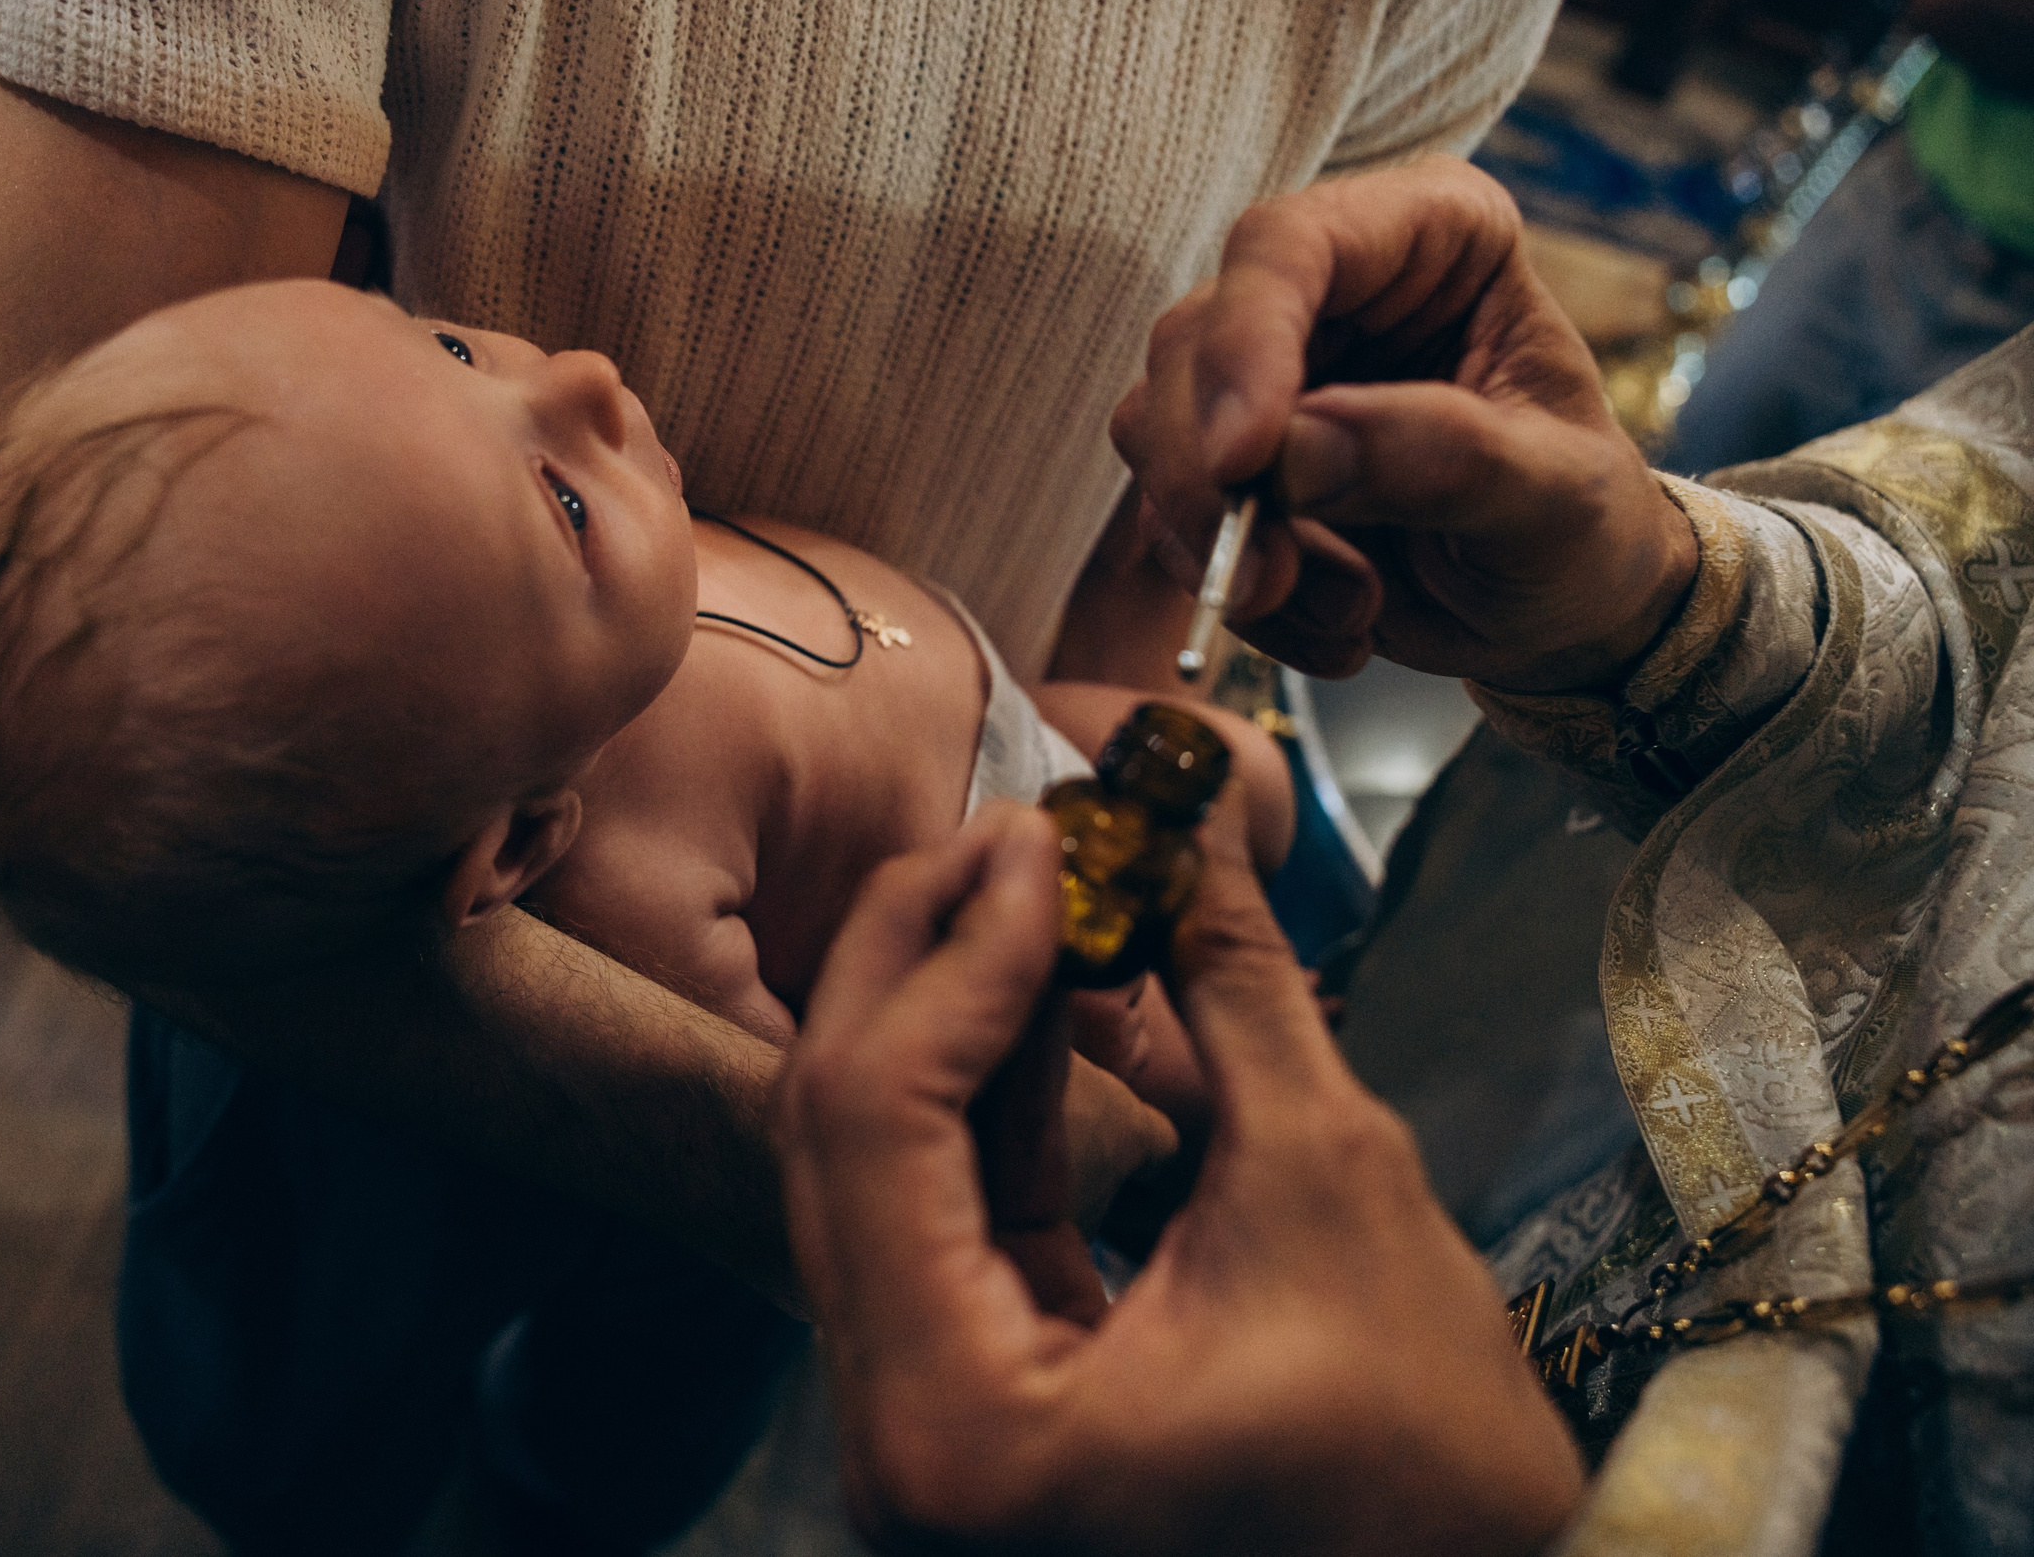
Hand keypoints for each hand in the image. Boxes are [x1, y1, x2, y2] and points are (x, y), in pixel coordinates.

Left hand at [775, 798, 1582, 1556]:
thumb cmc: (1429, 1457)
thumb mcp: (1328, 1178)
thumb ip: (1224, 977)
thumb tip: (1174, 815)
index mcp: (957, 1425)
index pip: (880, 1121)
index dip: (955, 952)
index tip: (1043, 842)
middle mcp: (896, 1442)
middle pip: (843, 1135)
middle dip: (927, 961)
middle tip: (1020, 837)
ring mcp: (917, 1427)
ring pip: (875, 1163)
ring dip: (950, 1013)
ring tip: (1042, 885)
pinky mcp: (961, 1400)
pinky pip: (937, 1211)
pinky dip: (986, 1095)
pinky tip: (1043, 987)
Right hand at [1112, 157, 1696, 691]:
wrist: (1557, 606)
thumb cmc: (1581, 525)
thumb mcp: (1556, 495)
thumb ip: (1446, 457)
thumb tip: (1295, 451)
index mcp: (1429, 236)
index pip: (1289, 245)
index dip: (1246, 343)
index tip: (1244, 461)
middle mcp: (1329, 288)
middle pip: (1193, 341)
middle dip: (1212, 478)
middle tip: (1267, 580)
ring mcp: (1266, 376)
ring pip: (1156, 431)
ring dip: (1228, 547)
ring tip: (1353, 608)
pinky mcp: (1228, 464)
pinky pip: (1173, 520)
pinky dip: (1244, 597)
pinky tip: (1342, 623)